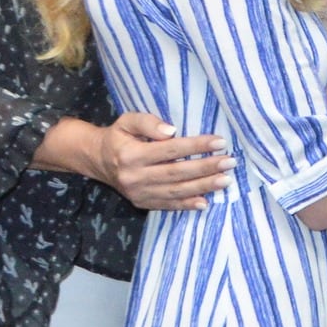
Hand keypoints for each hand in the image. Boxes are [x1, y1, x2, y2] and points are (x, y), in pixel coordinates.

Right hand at [90, 112, 230, 210]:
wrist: (96, 160)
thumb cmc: (118, 137)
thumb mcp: (127, 121)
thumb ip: (147, 122)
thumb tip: (172, 130)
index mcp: (131, 155)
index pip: (171, 150)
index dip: (196, 146)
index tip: (220, 142)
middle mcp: (135, 177)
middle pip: (177, 173)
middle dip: (206, 168)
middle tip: (230, 162)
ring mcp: (138, 193)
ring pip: (176, 191)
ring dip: (203, 186)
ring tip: (225, 180)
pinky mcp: (142, 203)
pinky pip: (168, 205)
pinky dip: (187, 205)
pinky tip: (205, 201)